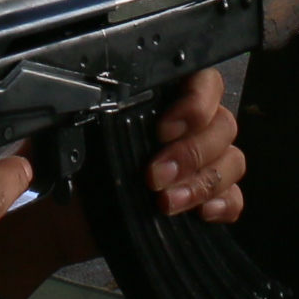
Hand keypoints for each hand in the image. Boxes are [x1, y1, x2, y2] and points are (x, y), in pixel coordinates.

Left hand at [0, 70, 252, 298]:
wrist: (64, 216)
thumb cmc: (69, 165)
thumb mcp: (68, 131)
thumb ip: (83, 109)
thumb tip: (80, 96)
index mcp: (161, 98)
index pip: (204, 82)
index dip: (195, 103)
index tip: (162, 130)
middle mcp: (189, 126)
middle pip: (223, 125)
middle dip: (190, 153)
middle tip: (152, 177)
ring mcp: (201, 164)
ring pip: (232, 161)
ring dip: (201, 183)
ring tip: (164, 204)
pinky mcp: (203, 198)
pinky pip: (234, 196)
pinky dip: (224, 204)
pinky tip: (200, 215)